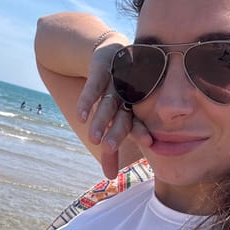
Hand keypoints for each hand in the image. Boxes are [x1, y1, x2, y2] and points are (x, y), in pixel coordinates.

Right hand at [76, 41, 149, 178]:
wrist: (110, 52)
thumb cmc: (116, 93)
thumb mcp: (113, 119)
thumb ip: (111, 148)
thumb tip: (109, 177)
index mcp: (137, 107)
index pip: (138, 124)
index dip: (142, 132)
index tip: (149, 144)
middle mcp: (128, 95)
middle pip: (123, 115)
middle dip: (117, 131)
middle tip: (109, 147)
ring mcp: (115, 81)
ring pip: (108, 103)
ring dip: (101, 121)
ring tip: (94, 139)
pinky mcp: (102, 67)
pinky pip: (94, 85)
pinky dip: (87, 100)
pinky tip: (81, 116)